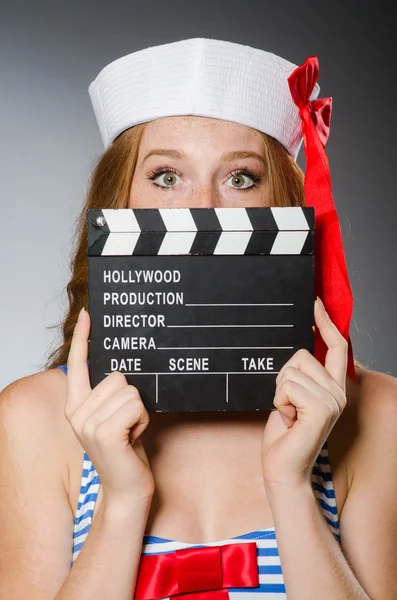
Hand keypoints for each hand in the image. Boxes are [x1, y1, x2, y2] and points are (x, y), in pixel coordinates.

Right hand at [64, 307, 154, 502]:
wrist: (127, 487)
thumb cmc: (125, 448)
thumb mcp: (114, 416)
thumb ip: (110, 394)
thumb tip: (123, 369)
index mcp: (77, 405)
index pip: (78, 365)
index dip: (84, 338)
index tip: (88, 314)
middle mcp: (77, 412)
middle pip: (119, 376)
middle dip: (133, 399)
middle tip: (127, 424)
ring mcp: (87, 423)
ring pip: (130, 390)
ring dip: (140, 411)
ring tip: (131, 432)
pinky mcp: (104, 432)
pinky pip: (136, 405)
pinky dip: (143, 420)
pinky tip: (134, 437)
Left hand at [261, 297, 347, 489]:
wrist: (283, 468)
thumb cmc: (284, 435)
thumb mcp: (291, 398)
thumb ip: (299, 376)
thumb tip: (294, 351)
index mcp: (332, 387)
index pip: (336, 346)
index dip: (325, 323)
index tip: (315, 304)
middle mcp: (337, 392)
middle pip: (301, 354)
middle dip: (282, 377)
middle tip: (286, 404)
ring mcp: (332, 400)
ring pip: (291, 370)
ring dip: (279, 391)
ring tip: (287, 414)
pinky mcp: (321, 408)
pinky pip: (287, 384)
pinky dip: (278, 400)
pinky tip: (287, 419)